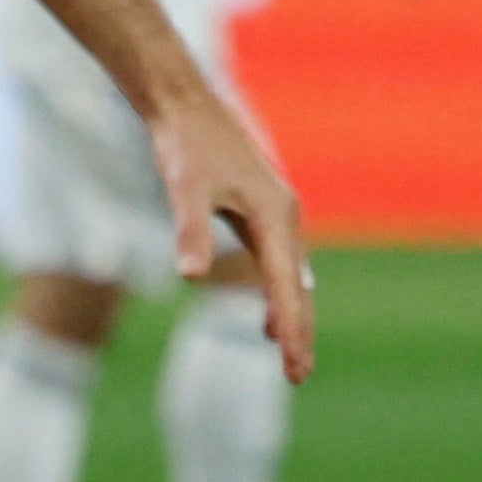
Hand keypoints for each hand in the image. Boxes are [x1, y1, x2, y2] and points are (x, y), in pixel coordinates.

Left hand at [149, 79, 320, 377]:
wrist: (185, 104)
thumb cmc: (186, 145)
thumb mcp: (184, 188)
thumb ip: (191, 230)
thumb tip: (191, 276)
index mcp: (273, 216)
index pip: (284, 288)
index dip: (289, 330)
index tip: (294, 369)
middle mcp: (283, 216)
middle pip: (296, 286)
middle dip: (297, 331)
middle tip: (297, 377)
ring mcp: (274, 212)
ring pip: (289, 275)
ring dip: (290, 314)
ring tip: (288, 354)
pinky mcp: (259, 209)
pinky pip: (277, 262)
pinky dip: (277, 292)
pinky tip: (266, 313)